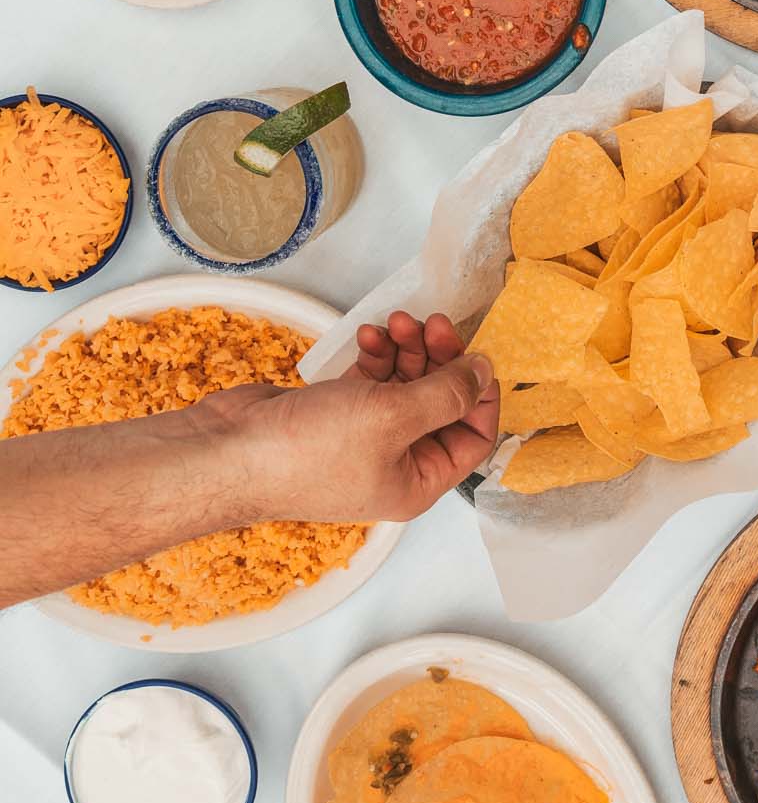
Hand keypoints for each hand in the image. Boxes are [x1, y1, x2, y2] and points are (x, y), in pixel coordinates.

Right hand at [198, 311, 498, 524]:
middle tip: (432, 323)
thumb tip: (484, 373)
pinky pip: (371, 378)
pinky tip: (367, 335)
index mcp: (419, 481)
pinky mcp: (335, 413)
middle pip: (440, 402)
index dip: (480, 394)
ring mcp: (364, 437)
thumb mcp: (395, 417)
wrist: (228, 452)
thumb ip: (448, 394)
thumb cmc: (310, 451)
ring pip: (405, 384)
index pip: (474, 437)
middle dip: (439, 359)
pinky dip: (375, 354)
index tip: (474, 354)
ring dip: (406, 349)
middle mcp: (396, 462)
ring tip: (396, 321)